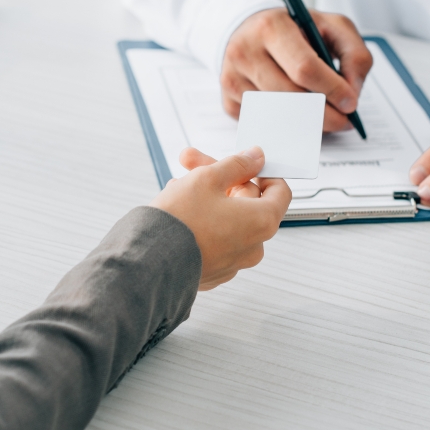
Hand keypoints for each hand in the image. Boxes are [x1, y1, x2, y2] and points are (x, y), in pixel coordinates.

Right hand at [150, 147, 291, 289]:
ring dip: (206, 198)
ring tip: (176, 186)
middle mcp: (254, 246)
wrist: (149, 262)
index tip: (242, 162)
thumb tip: (256, 157)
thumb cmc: (180, 222)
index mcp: (262, 221)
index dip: (261, 171)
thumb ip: (236, 164)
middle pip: (247, 202)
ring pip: (227, 219)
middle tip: (190, 162)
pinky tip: (178, 211)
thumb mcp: (208, 178)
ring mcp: (234, 263)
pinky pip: (215, 239)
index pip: (280, 191)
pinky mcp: (213, 272)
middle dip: (220, 179)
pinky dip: (202, 223)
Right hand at [221, 7, 372, 132]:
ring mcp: (232, 78)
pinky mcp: (227, 100)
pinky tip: (294, 111)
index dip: (332, 90)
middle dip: (324, 114)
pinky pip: (262, 122)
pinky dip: (283, 123)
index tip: (350, 104)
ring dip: (306, 121)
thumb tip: (352, 93)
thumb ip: (354, 54)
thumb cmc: (293, 29)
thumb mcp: (331, 26)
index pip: (304, 67)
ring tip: (323, 115)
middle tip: (343, 120)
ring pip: (277, 114)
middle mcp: (245, 51)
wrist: (248, 28)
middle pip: (290, 97)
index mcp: (271, 26)